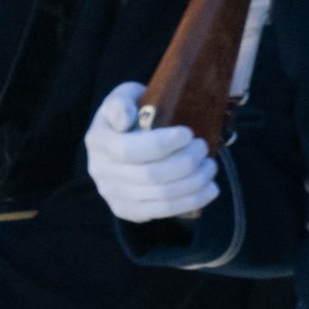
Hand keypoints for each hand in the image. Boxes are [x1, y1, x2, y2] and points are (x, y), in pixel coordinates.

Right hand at [85, 81, 219, 222]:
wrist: (119, 140)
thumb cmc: (131, 115)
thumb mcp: (124, 97)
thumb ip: (122, 102)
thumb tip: (125, 119)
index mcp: (98, 140)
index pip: (129, 149)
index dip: (163, 144)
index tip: (188, 134)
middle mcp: (100, 170)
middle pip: (150, 175)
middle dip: (186, 162)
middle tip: (203, 147)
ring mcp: (112, 194)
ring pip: (161, 195)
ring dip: (194, 182)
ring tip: (210, 166)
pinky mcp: (126, 210)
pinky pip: (163, 212)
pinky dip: (192, 201)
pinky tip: (210, 189)